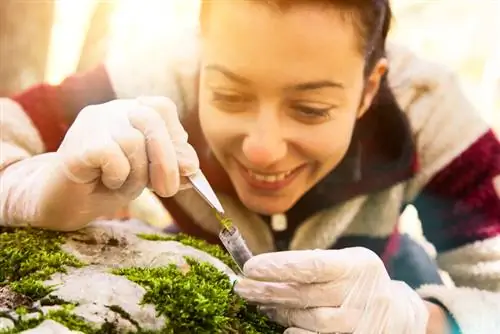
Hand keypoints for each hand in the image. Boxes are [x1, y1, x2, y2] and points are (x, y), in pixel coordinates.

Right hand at [0, 96, 197, 229]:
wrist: (65, 203)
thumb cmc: (108, 184)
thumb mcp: (148, 175)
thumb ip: (171, 167)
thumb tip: (191, 166)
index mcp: (130, 111)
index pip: (162, 107)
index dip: (176, 137)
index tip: (182, 166)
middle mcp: (111, 110)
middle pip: (151, 119)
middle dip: (166, 160)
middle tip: (166, 190)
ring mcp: (91, 123)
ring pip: (133, 142)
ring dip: (137, 175)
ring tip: (122, 184)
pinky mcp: (78, 143)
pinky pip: (113, 157)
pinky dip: (117, 176)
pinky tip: (104, 181)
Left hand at [234, 248, 428, 333]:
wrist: (396, 313)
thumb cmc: (359, 281)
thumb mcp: (345, 261)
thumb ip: (312, 264)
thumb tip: (264, 267)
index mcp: (358, 265)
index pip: (312, 265)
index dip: (279, 266)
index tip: (249, 267)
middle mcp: (361, 294)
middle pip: (305, 295)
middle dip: (267, 290)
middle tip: (241, 287)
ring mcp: (360, 323)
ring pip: (309, 321)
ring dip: (279, 312)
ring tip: (260, 303)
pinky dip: (296, 333)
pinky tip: (284, 326)